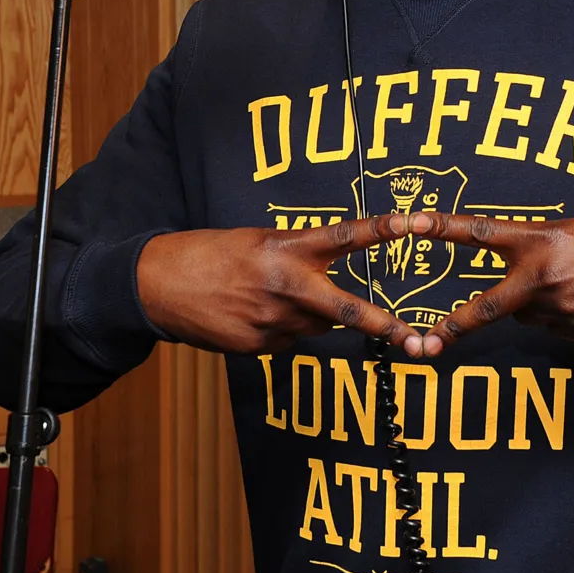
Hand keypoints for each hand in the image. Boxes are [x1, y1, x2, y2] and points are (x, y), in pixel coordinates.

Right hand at [137, 214, 425, 356]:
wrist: (156, 285)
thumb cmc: (207, 254)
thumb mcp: (255, 241)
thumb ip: (294, 257)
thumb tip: (324, 282)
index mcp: (284, 249)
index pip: (343, 236)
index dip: (380, 230)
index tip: (412, 224)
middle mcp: (284, 287)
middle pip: (345, 310)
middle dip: (385, 326)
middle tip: (417, 341)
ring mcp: (272, 322)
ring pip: (316, 325)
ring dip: (310, 314)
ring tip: (270, 297)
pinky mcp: (258, 348)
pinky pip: (288, 340)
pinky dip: (281, 328)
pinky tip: (250, 314)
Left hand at [417, 214, 573, 356]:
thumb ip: (541, 251)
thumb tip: (520, 280)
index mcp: (542, 241)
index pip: (482, 232)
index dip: (444, 228)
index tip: (412, 223)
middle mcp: (545, 279)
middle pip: (489, 308)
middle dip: (456, 325)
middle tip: (429, 341)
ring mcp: (563, 312)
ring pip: (532, 315)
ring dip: (543, 304)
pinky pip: (560, 328)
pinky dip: (570, 316)